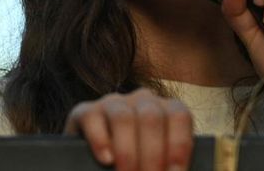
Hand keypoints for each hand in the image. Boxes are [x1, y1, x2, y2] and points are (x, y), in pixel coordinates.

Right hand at [63, 88, 193, 170]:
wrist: (95, 163)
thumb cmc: (138, 165)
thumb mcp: (155, 161)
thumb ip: (166, 162)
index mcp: (165, 109)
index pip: (178, 116)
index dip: (178, 146)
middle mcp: (141, 99)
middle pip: (151, 118)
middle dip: (152, 155)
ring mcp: (112, 103)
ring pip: (124, 117)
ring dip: (128, 152)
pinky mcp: (85, 111)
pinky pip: (93, 118)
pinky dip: (100, 141)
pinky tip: (106, 161)